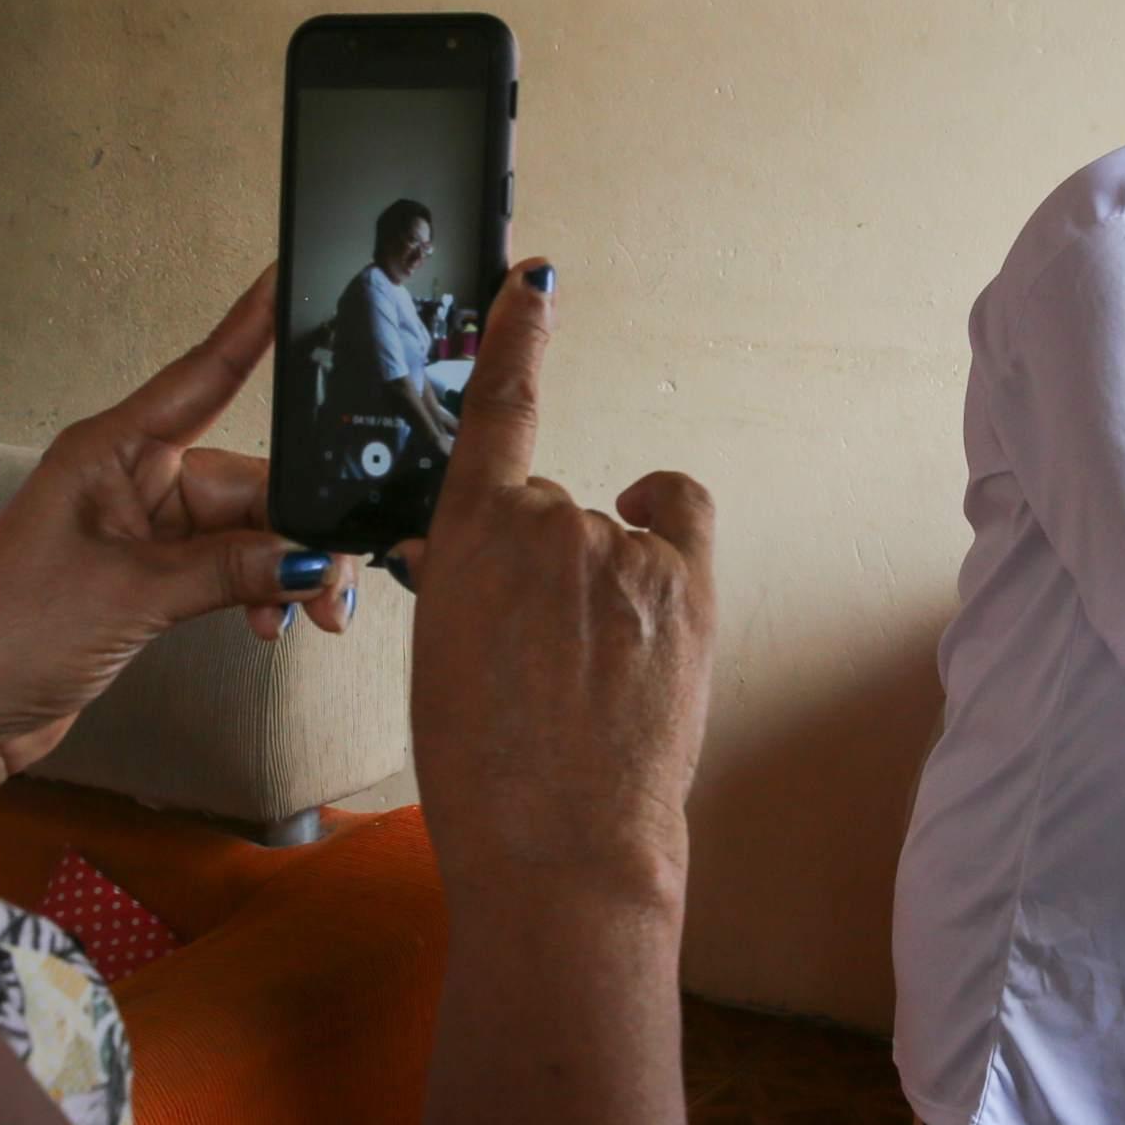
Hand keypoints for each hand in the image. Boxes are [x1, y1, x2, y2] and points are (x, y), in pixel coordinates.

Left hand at [0, 273, 349, 854]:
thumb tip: (311, 559)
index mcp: (108, 452)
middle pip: (244, 480)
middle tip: (337, 582)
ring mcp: (138, 532)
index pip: (200, 376)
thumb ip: (230, 569)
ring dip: (283, 572)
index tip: (290, 280)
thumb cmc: (5, 634)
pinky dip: (257, 593)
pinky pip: (226, 568)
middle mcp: (127, 482)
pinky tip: (271, 625)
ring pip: (245, 531)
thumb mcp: (132, 594)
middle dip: (298, 528)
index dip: (249, 329)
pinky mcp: (145, 580)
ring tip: (312, 618)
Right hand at [396, 262, 716, 913]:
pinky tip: (652, 585)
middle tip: (540, 653)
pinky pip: (678, 514)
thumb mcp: (441, 660)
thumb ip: (459, 583)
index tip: (535, 280)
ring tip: (591, 676)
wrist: (560, 845)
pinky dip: (665, 533)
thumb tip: (474, 552)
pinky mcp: (684, 576)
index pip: (497, 408)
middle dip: (544, 565)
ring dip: (603, 582)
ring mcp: (619, 544)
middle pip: (547, 509)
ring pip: (610, 532)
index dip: (516, 336)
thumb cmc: (488, 772)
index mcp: (462, 536)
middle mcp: (543, 520)